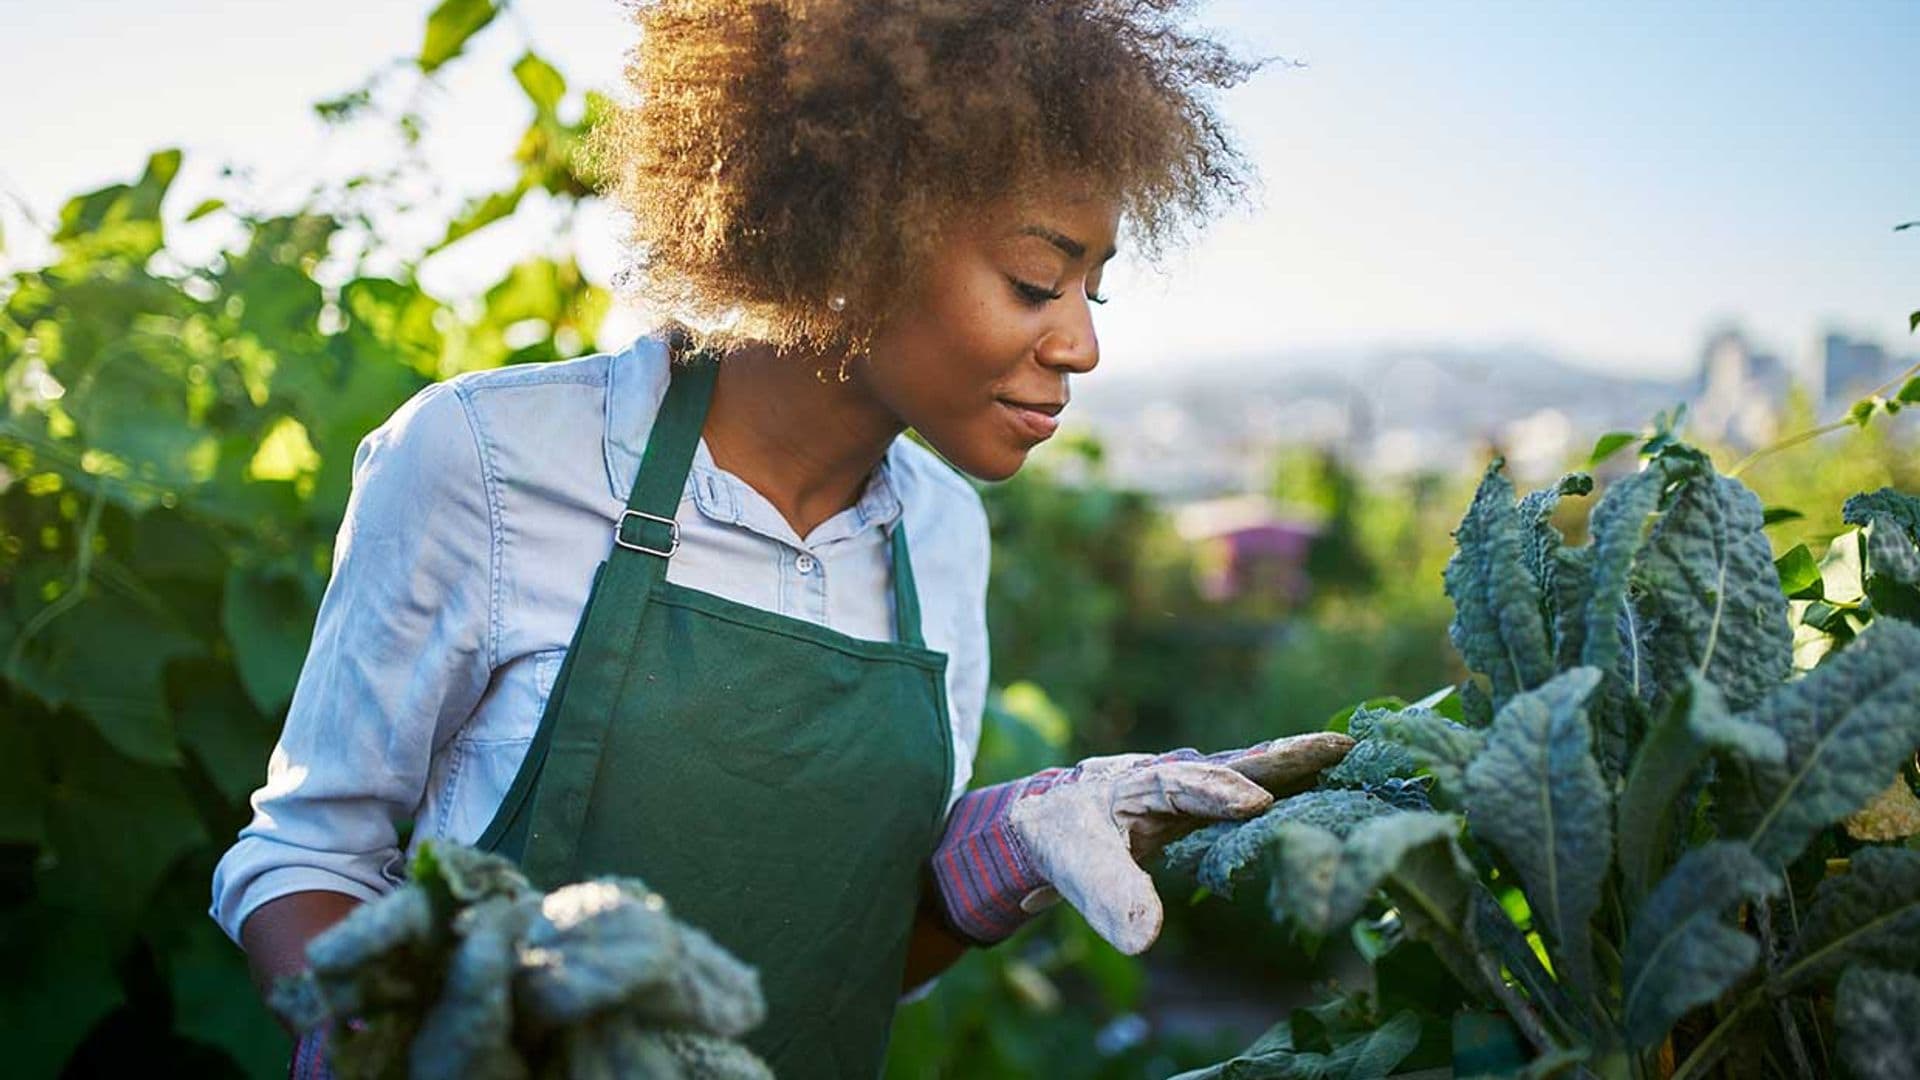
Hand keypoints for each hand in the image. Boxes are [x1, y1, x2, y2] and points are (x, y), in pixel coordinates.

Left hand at [930, 732, 1352, 954]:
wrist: (1053, 818)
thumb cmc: (1064, 841)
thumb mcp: (1078, 869)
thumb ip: (1110, 897)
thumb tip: (1144, 939)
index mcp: (1138, 784)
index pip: (1181, 786)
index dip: (1216, 793)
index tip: (1256, 803)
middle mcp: (1174, 774)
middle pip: (1234, 762)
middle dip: (1282, 756)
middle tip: (1339, 747)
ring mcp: (1196, 782)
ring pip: (1251, 769)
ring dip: (1297, 763)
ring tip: (1350, 757)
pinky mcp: (1210, 798)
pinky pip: (1256, 785)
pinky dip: (1293, 781)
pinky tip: (1331, 786)